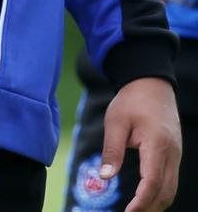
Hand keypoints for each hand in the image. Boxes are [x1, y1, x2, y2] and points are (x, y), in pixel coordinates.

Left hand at [100, 78, 180, 211]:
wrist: (151, 83)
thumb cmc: (131, 100)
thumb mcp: (115, 121)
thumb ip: (112, 150)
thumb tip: (105, 177)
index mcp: (157, 144)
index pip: (153, 182)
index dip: (141, 202)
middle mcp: (171, 152)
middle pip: (166, 191)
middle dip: (149, 208)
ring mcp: (176, 153)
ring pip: (171, 188)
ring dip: (156, 202)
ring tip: (137, 210)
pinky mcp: (174, 153)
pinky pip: (171, 179)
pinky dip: (160, 192)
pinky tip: (146, 198)